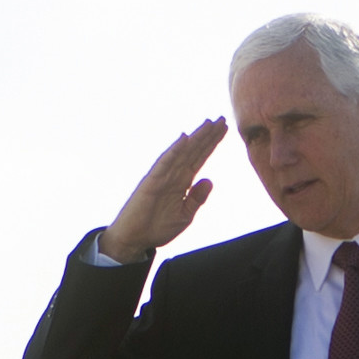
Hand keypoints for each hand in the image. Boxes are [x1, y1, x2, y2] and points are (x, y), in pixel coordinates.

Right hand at [98, 117, 228, 262]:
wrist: (136, 239)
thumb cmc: (158, 227)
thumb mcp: (185, 215)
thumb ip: (197, 199)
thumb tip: (210, 180)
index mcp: (182, 183)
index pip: (199, 158)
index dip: (211, 144)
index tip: (223, 129)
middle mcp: (173, 175)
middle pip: (193, 151)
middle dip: (207, 136)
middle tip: (221, 119)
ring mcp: (162, 177)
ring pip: (182, 153)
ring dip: (195, 138)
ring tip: (208, 124)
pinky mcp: (151, 182)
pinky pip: (164, 164)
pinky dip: (174, 151)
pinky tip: (185, 139)